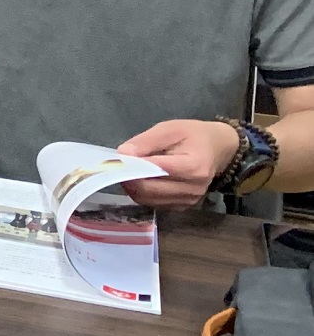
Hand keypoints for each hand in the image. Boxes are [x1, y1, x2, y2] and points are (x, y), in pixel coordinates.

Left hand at [114, 119, 233, 209]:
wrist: (218, 148)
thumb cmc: (193, 135)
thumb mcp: (169, 129)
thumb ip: (145, 141)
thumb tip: (122, 154)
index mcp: (193, 166)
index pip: (154, 171)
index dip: (132, 166)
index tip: (118, 159)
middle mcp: (193, 188)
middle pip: (149, 190)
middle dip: (129, 178)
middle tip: (120, 165)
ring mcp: (189, 200)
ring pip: (148, 199)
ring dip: (134, 187)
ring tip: (131, 171)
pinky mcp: (184, 206)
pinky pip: (155, 204)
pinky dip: (143, 193)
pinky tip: (143, 179)